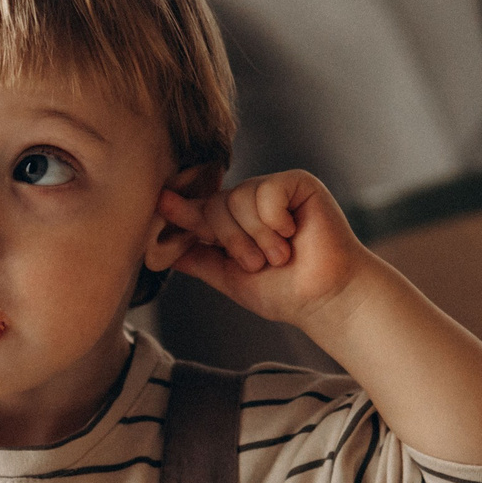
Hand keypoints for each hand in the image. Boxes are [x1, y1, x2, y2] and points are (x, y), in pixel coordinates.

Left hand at [160, 171, 368, 327]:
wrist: (323, 298)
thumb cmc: (284, 292)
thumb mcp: (229, 278)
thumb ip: (198, 259)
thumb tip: (158, 250)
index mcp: (234, 223)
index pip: (200, 210)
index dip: (182, 209)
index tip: (161, 201)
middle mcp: (252, 202)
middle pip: (216, 204)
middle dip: (233, 240)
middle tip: (258, 264)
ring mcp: (274, 191)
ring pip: (241, 197)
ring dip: (258, 236)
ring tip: (280, 255)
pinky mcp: (298, 184)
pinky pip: (268, 191)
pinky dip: (275, 219)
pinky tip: (293, 233)